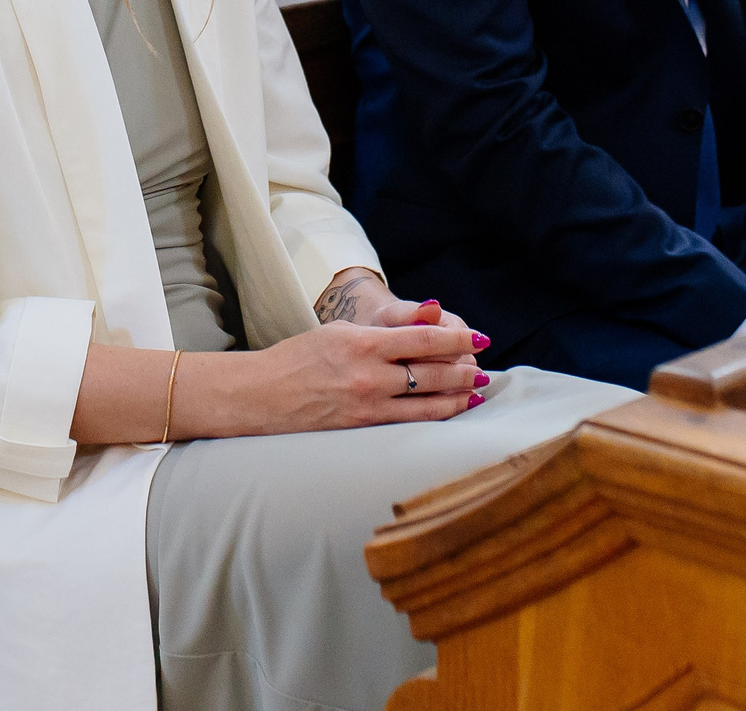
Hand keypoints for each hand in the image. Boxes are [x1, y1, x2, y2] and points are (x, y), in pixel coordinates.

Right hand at [217, 315, 489, 434]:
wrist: (262, 395)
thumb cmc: (299, 357)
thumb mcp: (340, 330)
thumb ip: (387, 328)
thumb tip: (432, 317)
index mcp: (363, 343)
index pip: (424, 339)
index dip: (458, 339)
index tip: (480, 338)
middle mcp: (369, 375)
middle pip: (433, 372)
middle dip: (464, 368)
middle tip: (483, 365)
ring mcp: (368, 405)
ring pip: (428, 402)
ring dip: (458, 395)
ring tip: (476, 389)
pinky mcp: (364, 428)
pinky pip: (411, 422)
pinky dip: (437, 415)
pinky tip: (452, 411)